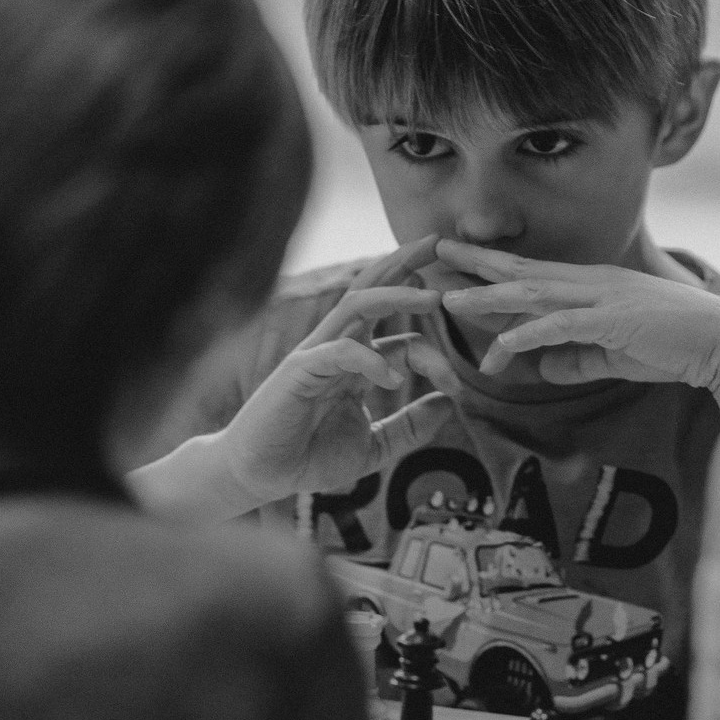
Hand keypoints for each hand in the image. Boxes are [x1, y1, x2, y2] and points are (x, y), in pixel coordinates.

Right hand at [218, 237, 460, 503]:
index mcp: (357, 363)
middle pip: (374, 292)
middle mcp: (338, 348)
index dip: (436, 357)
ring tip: (431, 297)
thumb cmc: (310, 457)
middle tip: (441, 244)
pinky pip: (336, 352)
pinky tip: (392, 379)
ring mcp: (317, 355)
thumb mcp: (374, 446)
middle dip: (406, 265)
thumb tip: (450, 404)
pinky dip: (367, 358)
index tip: (458, 386)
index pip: (405, 340)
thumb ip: (409, 427)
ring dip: (395, 295)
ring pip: (356, 307)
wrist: (261, 476)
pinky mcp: (298, 373)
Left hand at [435, 240, 719, 420]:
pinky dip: (530, 333)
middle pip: (521, 271)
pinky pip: (562, 326)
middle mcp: (590, 283)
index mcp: (589, 286)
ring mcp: (601, 298)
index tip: (452, 264)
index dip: (489, 268)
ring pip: (533, 294)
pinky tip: (502, 342)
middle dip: (474, 263)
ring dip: (490, 296)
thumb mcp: (612, 355)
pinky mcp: (613, 321)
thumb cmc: (671, 347)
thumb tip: (539, 370)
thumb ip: (575, 359)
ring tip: (451, 297)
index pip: (529, 275)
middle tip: (432, 253)